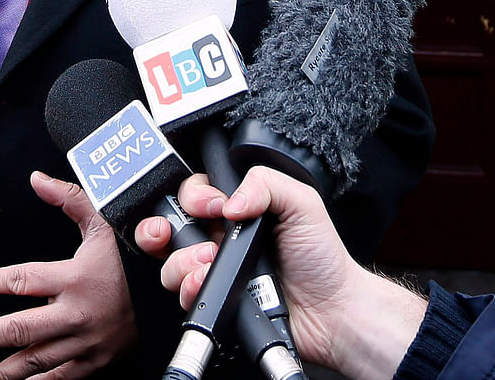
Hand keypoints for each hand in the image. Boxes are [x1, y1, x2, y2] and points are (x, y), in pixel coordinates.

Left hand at [0, 172, 136, 379]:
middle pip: (21, 328)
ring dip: (2, 372)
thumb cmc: (133, 258)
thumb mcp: (104, 224)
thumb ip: (70, 200)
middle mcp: (78, 314)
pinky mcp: (94, 362)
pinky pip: (59, 378)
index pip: (23, 280)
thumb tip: (38, 180)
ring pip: (36, 360)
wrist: (170, 293)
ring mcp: (85, 343)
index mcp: (76, 278)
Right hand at [135, 168, 426, 379]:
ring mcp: (216, 272)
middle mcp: (223, 240)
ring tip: (209, 261)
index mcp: (242, 211)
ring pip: (171, 261)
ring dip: (182, 260)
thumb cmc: (322, 259)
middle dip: (164, 226)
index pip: (197, 193)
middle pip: (173, 226)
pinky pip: (182, 294)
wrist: (331, 312)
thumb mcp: (302, 203)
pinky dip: (189, 287)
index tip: (214, 205)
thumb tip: (229, 200)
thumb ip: (266, 183)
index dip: (195, 195)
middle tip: (183, 232)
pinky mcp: (214, 302)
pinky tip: (207, 284)